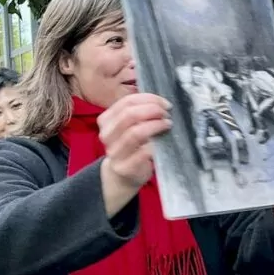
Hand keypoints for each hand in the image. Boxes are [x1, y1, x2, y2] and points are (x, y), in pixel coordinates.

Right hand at [97, 93, 171, 215]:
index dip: (148, 99)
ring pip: (135, 132)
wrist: (123, 176)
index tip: (164, 103)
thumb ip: (138, 113)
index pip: (126, 102)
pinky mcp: (125, 167)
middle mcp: (106, 135)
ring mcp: (114, 152)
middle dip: (152, 110)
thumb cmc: (131, 147)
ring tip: (167, 124)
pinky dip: (156, 144)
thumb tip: (159, 102)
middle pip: (129, 115)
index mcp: (106, 120)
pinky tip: (164, 141)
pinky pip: (143, 152)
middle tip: (166, 113)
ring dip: (155, 125)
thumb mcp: (129, 127)